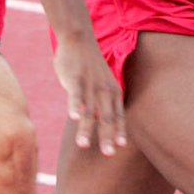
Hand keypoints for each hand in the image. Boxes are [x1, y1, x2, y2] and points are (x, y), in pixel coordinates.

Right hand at [54, 35, 127, 155]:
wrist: (79, 38)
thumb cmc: (89, 64)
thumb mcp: (101, 82)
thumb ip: (100, 101)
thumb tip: (96, 119)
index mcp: (112, 92)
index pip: (118, 115)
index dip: (119, 131)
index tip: (120, 147)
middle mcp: (103, 90)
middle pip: (106, 117)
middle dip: (107, 137)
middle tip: (109, 154)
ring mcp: (90, 85)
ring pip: (89, 110)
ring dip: (86, 129)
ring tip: (83, 146)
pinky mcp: (75, 79)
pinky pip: (75, 94)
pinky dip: (74, 106)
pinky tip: (73, 118)